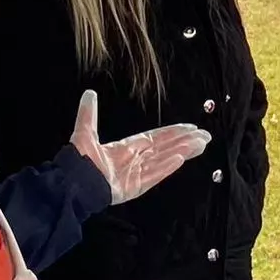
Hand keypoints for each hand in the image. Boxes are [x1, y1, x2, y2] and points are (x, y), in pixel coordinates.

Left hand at [71, 93, 211, 202]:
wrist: (73, 183)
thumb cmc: (79, 160)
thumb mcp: (84, 132)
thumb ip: (89, 113)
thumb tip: (89, 93)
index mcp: (127, 148)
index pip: (156, 137)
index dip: (173, 132)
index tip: (190, 127)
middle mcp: (136, 159)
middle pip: (166, 147)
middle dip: (186, 141)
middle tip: (206, 136)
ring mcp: (137, 174)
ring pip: (165, 159)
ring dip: (183, 151)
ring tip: (201, 145)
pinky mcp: (136, 186)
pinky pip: (155, 174)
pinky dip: (167, 166)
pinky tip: (181, 159)